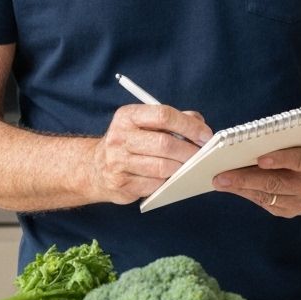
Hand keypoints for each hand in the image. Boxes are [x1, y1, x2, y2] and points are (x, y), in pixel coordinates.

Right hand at [92, 104, 211, 203]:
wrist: (95, 168)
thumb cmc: (130, 142)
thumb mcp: (145, 123)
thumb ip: (173, 120)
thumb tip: (200, 123)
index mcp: (127, 116)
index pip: (163, 115)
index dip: (189, 125)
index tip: (205, 135)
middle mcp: (119, 137)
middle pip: (164, 143)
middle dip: (189, 150)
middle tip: (202, 155)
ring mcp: (117, 162)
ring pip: (162, 167)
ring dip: (181, 168)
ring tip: (188, 166)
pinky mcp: (121, 184)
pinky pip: (154, 185)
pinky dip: (167, 182)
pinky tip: (170, 178)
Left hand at [212, 138, 300, 216]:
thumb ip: (284, 142)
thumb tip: (248, 144)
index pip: (299, 159)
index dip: (280, 159)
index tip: (260, 159)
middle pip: (277, 183)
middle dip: (246, 179)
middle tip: (222, 177)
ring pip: (269, 196)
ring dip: (242, 189)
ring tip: (222, 183)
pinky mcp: (295, 211)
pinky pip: (269, 205)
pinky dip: (250, 195)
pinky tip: (235, 188)